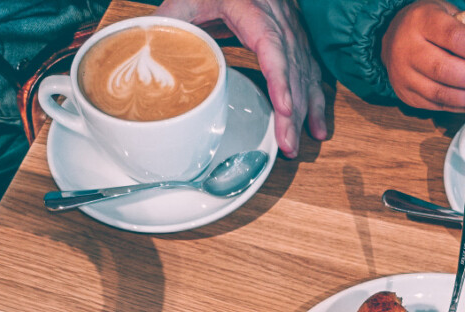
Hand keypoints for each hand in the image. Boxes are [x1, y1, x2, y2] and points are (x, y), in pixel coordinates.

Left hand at [157, 0, 325, 156]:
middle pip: (293, 69)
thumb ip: (170, 20)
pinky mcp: (295, 40)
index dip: (281, 80)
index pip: (272, 46)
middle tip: (287, 145)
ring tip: (296, 145)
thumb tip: (148, 49)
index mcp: (253, 7)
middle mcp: (279, 19)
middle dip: (293, 111)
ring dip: (304, 112)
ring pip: (305, 74)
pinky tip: (316, 128)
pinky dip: (315, 102)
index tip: (285, 108)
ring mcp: (291, 30)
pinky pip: (310, 72)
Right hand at [381, 0, 464, 111]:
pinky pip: (437, 106)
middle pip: (445, 70)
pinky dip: (462, 108)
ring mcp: (404, 76)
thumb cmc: (427, 23)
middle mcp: (408, 49)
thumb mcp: (446, 12)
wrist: (393, 38)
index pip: (454, 38)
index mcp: (421, 21)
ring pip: (441, 93)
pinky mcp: (407, 95)